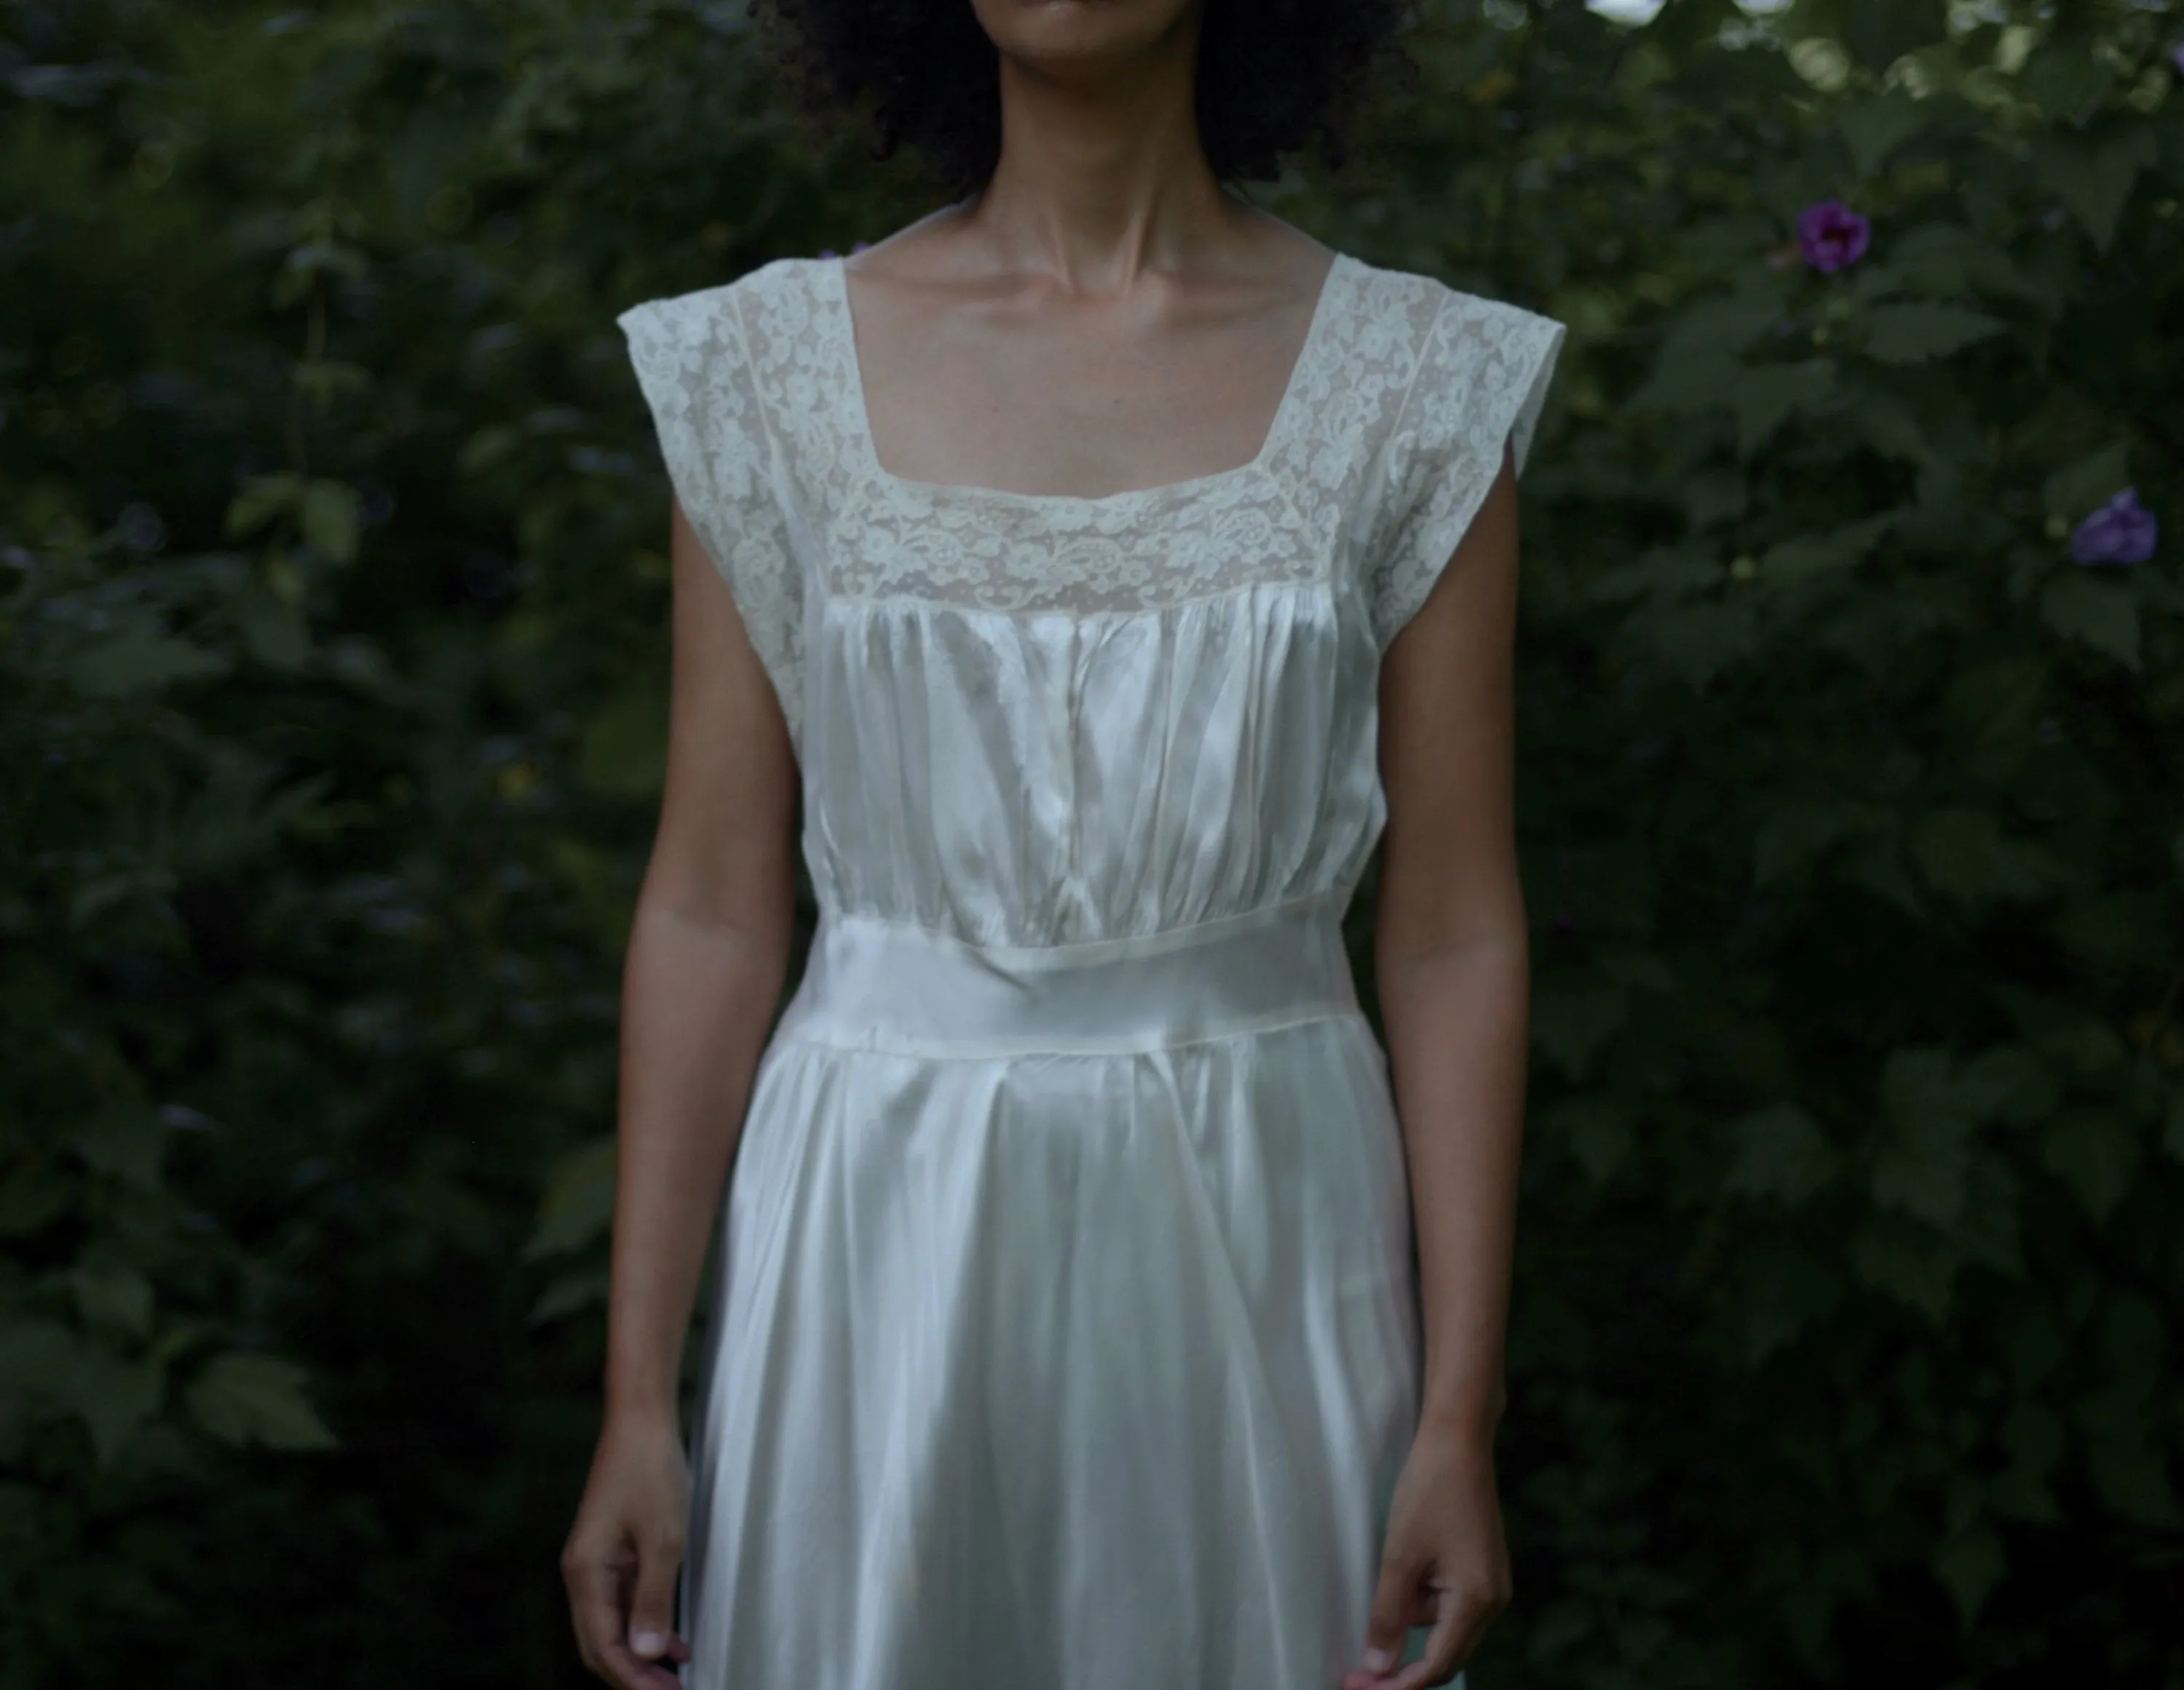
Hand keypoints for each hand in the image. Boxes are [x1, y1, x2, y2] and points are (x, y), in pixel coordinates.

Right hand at [562, 1408, 694, 1688]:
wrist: (641, 1420)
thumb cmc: (652, 1471)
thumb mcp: (664, 1538)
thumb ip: (654, 1598)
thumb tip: (645, 1655)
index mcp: (587, 1573)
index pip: (603, 1647)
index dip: (632, 1680)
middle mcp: (584, 1574)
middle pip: (600, 1645)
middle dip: (633, 1677)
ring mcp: (597, 1563)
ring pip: (613, 1627)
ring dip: (641, 1655)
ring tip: (677, 1679)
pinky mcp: (613, 1552)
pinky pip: (625, 1603)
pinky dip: (646, 1625)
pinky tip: (673, 1641)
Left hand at [1341, 1425, 1510, 1689]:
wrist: (1458, 1440)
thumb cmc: (1429, 1491)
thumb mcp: (1400, 1555)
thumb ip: (1388, 1615)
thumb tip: (1378, 1667)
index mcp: (1477, 1601)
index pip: (1437, 1666)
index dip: (1398, 1686)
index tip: (1359, 1688)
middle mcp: (1493, 1600)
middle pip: (1445, 1654)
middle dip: (1401, 1666)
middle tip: (1357, 1671)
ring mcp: (1491, 1583)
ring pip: (1442, 1624)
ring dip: (1409, 1618)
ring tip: (1388, 1572)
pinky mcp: (1481, 1567)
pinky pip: (1448, 1600)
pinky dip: (1420, 1597)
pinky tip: (1403, 1569)